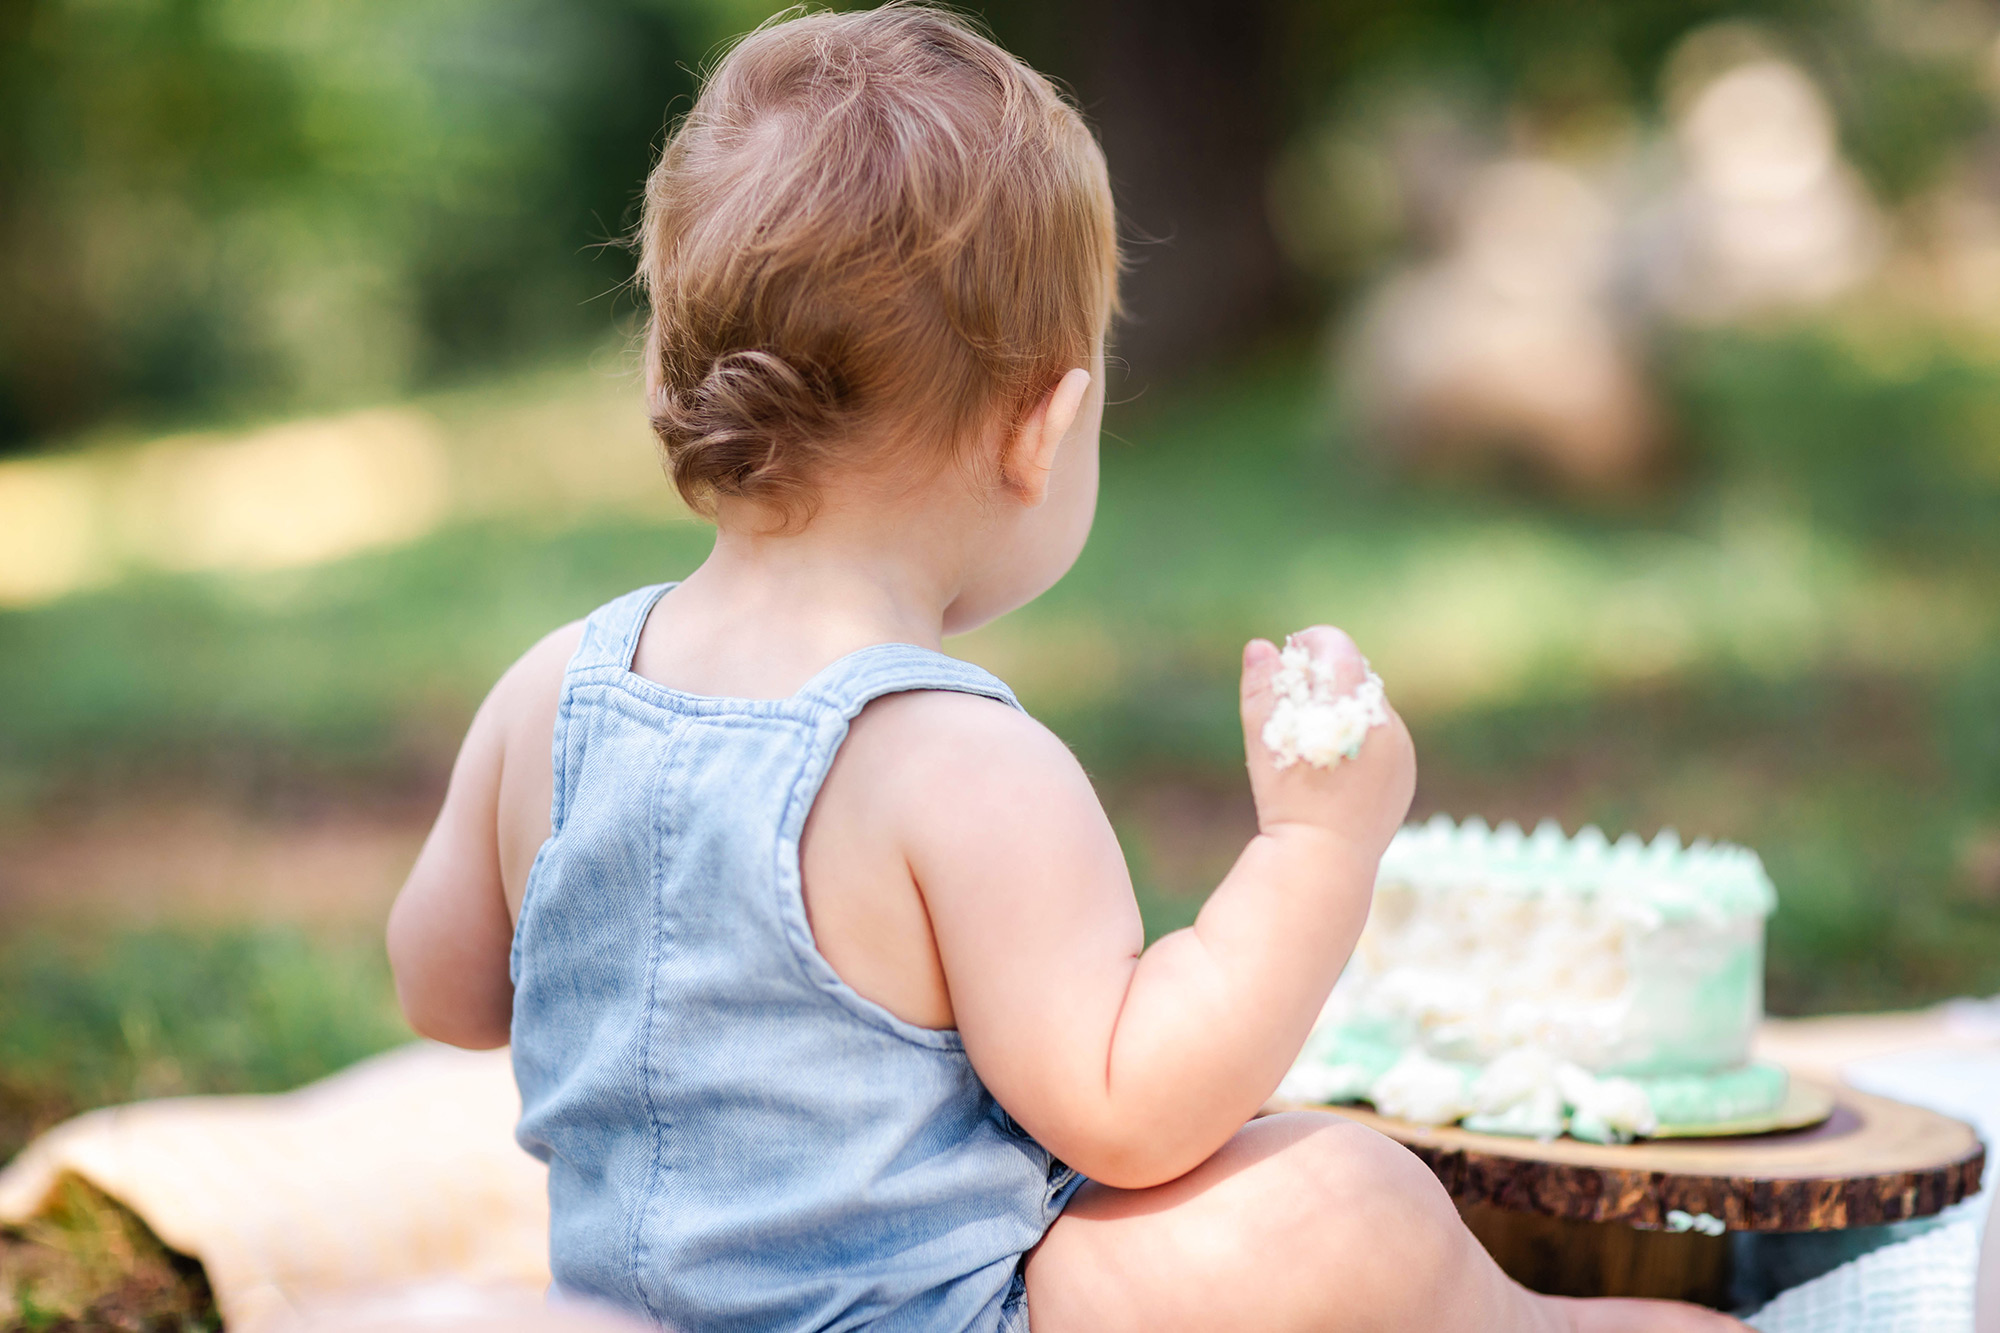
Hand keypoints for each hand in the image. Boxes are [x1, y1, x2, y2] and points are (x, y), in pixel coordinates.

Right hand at [1238, 626, 1415, 859]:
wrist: (1322, 861)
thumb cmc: (1286, 800)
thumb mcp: (1265, 740)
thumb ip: (1262, 688)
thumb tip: (1261, 647)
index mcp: (1353, 707)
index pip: (1339, 649)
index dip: (1312, 643)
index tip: (1291, 654)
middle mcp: (1386, 723)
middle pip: (1355, 678)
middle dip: (1325, 678)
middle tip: (1294, 697)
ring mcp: (1401, 749)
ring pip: (1369, 708)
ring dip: (1342, 708)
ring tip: (1311, 734)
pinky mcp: (1405, 773)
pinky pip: (1382, 738)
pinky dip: (1358, 737)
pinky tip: (1334, 761)